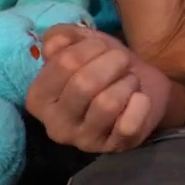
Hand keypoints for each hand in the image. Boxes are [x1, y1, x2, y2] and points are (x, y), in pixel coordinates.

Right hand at [26, 24, 170, 151]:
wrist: (145, 88)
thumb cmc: (106, 66)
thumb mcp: (84, 43)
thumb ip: (62, 36)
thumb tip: (53, 44)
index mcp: (38, 98)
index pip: (64, 63)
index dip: (91, 47)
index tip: (102, 47)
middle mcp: (54, 125)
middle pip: (85, 83)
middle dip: (113, 63)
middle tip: (121, 62)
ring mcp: (83, 141)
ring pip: (108, 103)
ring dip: (127, 83)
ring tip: (128, 81)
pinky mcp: (114, 147)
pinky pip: (129, 123)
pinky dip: (140, 104)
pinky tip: (138, 99)